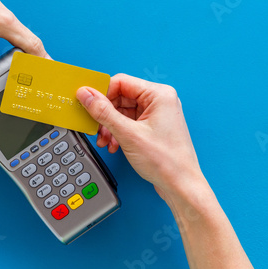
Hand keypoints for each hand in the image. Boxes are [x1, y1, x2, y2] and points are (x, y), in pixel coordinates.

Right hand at [76, 74, 202, 199]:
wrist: (181, 185)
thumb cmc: (166, 161)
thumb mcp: (128, 134)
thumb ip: (104, 112)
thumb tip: (87, 95)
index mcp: (159, 94)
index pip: (121, 82)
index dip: (101, 93)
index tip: (86, 103)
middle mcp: (160, 101)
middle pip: (121, 98)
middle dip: (105, 115)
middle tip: (95, 127)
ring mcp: (157, 115)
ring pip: (123, 112)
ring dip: (110, 126)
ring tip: (104, 140)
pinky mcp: (154, 128)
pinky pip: (130, 123)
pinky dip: (118, 133)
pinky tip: (114, 144)